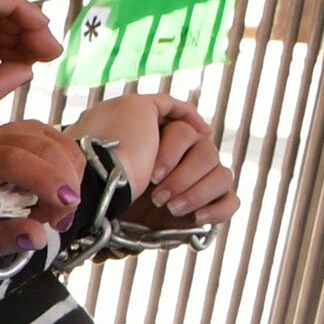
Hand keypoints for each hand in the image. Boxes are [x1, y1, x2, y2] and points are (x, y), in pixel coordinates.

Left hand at [0, 120, 84, 260]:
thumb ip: (0, 240)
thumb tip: (36, 238)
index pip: (9, 160)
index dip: (43, 178)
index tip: (65, 202)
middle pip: (39, 148)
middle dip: (62, 184)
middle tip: (60, 220)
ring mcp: (10, 133)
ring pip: (56, 143)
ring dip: (68, 177)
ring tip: (53, 210)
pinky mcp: (28, 134)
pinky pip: (61, 144)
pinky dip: (70, 169)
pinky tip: (57, 193)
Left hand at [105, 92, 236, 226]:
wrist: (94, 196)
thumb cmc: (111, 149)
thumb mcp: (132, 107)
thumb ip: (161, 105)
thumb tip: (188, 117)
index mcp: (159, 143)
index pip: (195, 130)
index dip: (189, 133)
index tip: (192, 136)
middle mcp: (173, 166)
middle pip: (209, 153)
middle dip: (184, 169)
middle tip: (154, 182)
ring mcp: (184, 190)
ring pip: (222, 176)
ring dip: (196, 189)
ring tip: (167, 205)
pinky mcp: (192, 217)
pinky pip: (230, 203)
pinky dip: (217, 209)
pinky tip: (195, 218)